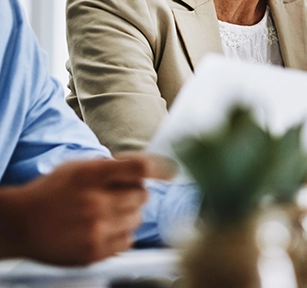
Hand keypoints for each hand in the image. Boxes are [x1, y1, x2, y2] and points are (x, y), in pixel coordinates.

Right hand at [0, 155, 173, 264]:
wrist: (20, 224)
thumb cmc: (52, 191)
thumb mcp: (78, 167)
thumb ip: (111, 166)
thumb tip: (150, 166)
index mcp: (91, 176)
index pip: (139, 168)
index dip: (161, 168)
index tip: (173, 171)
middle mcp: (95, 203)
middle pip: (143, 195)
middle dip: (135, 194)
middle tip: (118, 196)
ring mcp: (95, 230)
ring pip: (138, 219)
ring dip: (129, 215)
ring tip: (107, 213)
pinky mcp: (93, 252)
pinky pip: (128, 241)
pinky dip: (121, 234)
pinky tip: (104, 229)